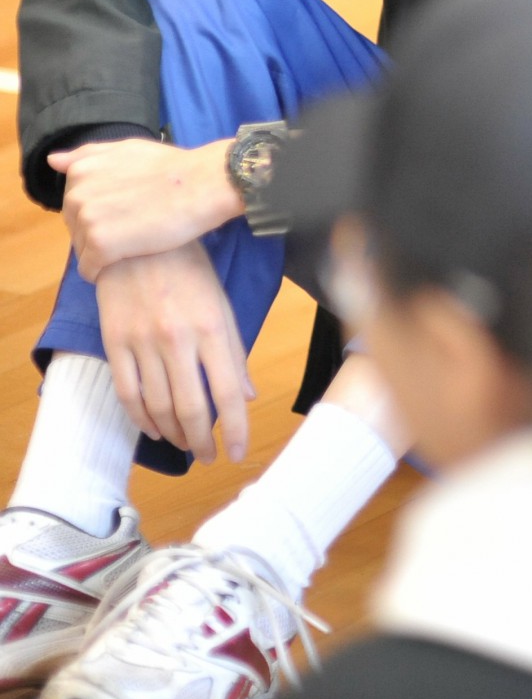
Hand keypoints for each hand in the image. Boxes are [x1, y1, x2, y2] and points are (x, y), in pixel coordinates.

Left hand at [57, 138, 244, 279]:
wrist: (205, 185)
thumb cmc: (174, 167)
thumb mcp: (129, 150)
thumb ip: (89, 155)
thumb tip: (54, 161)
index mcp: (81, 171)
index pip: (76, 204)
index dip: (102, 212)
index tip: (126, 213)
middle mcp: (76, 194)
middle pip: (75, 228)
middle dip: (98, 233)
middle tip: (133, 231)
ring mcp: (87, 220)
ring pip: (82, 250)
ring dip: (103, 253)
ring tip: (133, 248)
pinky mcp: (100, 246)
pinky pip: (89, 269)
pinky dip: (102, 272)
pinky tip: (125, 266)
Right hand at [92, 243, 253, 461]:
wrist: (136, 242)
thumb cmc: (190, 271)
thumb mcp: (223, 305)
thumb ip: (235, 352)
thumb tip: (248, 395)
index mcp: (213, 329)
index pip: (229, 392)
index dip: (236, 429)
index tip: (238, 454)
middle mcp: (178, 340)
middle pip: (191, 408)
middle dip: (203, 441)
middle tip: (211, 457)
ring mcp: (142, 343)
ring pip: (157, 406)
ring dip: (173, 434)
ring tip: (187, 445)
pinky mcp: (115, 344)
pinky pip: (127, 394)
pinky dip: (141, 419)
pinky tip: (154, 429)